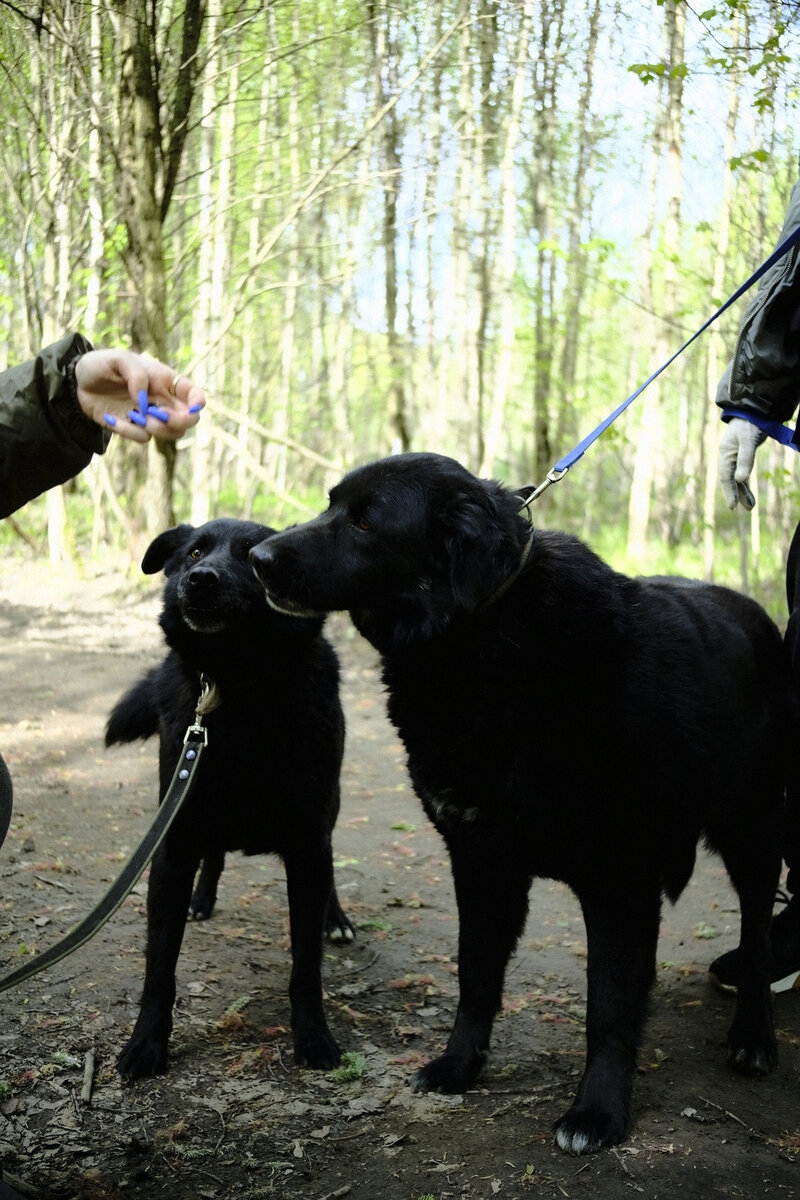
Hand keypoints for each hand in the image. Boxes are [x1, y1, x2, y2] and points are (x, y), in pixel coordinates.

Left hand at [74, 349, 205, 442]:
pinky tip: (112, 419)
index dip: (198, 402)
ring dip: (157, 429)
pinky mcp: (134, 429)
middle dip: (179, 421)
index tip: (193, 408)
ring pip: (172, 434)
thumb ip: (136, 375)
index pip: (193, 394)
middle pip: (188, 420)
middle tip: (158, 414)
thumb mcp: (118, 359)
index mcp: (164, 380)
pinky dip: (129, 431)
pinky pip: (143, 438)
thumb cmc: (101, 364)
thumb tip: (145, 400)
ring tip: (136, 416)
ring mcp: (150, 417)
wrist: (77, 382)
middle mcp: (162, 400)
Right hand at [718, 417, 765, 508]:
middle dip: (738, 495)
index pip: (726, 477)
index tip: (733, 506)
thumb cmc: (749, 424)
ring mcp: (735, 456)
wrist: (752, 410)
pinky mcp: (742, 455)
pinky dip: (746, 483)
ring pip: (737, 478)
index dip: (729, 491)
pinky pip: (742, 472)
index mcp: (725, 453)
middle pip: (731, 480)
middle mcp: (728, 457)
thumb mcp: (748, 441)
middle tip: (747, 509)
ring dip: (743, 491)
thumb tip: (741, 479)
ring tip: (750, 506)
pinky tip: (749, 492)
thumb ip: (745, 459)